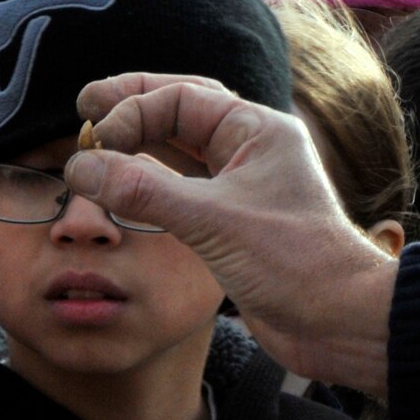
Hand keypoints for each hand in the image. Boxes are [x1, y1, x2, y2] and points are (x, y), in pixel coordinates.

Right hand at [65, 73, 397, 395]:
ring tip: (96, 140)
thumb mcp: (211, 220)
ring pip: (182, 150)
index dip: (134, 110)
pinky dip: (150, 183)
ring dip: (141, 144)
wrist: (338, 321)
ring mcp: (243, 185)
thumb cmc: (294, 261)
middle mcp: (251, 149)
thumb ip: (143, 190)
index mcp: (258, 130)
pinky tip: (122, 185)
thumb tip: (81, 167)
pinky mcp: (235, 222)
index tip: (95, 140)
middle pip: (183, 111)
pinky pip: (184, 188)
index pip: (184, 98)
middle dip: (135, 106)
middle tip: (85, 104)